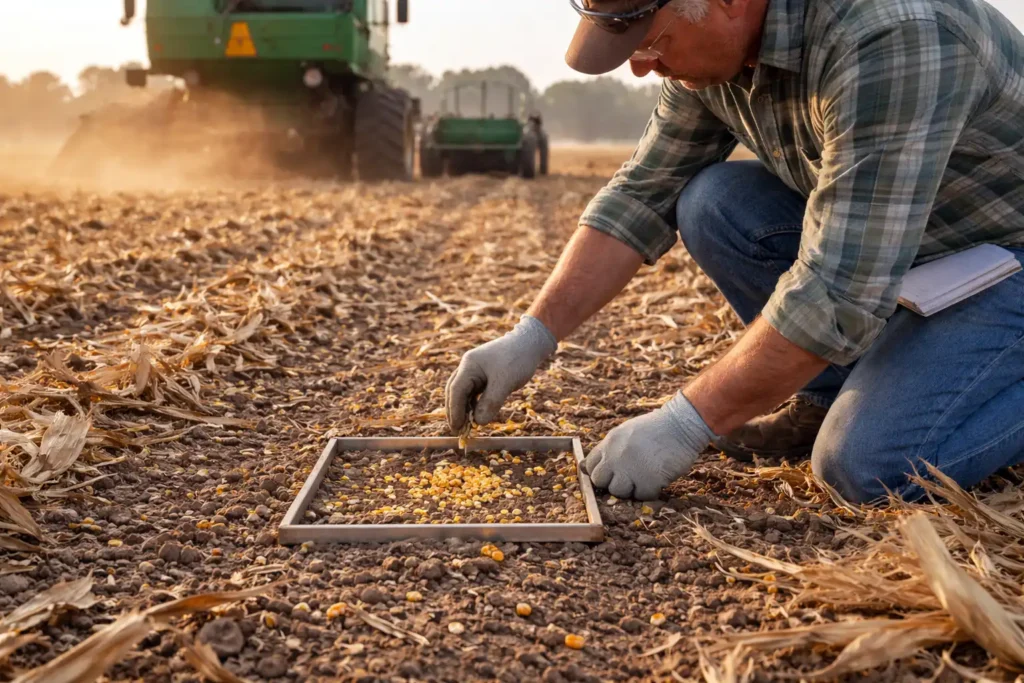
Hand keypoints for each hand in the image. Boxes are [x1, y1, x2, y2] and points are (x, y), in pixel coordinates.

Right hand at [445, 315, 556, 431]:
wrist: (530, 343)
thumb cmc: (517, 359)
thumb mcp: (505, 382)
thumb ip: (491, 402)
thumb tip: (478, 422)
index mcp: (469, 365)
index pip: (456, 390)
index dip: (455, 410)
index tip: (457, 427)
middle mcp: (468, 368)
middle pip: (455, 392)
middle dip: (455, 412)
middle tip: (458, 431)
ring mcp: (475, 371)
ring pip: (464, 393)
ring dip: (464, 409)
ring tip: (467, 427)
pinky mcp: (484, 376)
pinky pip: (474, 393)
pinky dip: (473, 405)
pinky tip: (476, 416)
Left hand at [583, 392, 714, 499]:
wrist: (681, 425)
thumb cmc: (657, 428)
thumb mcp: (627, 432)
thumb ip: (610, 448)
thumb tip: (588, 467)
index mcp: (610, 442)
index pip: (590, 465)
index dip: (600, 472)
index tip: (611, 474)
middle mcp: (615, 456)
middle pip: (599, 481)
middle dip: (612, 482)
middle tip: (629, 478)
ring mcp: (630, 470)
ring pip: (618, 492)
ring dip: (630, 489)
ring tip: (644, 477)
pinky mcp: (648, 481)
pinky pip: (642, 496)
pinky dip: (650, 491)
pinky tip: (658, 478)